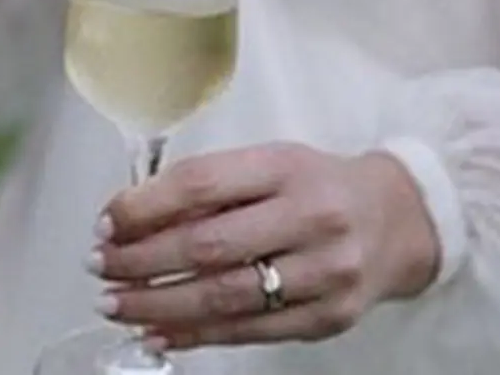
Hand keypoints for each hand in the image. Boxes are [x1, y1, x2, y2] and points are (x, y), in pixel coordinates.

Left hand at [89, 142, 440, 350]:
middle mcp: (312, 217)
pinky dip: (196, 335)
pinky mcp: (328, 317)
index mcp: (287, 167)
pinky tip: (157, 332)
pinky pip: (250, 332)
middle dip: (141, 260)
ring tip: (116, 304)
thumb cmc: (318, 187)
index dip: (144, 207)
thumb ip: (210, 189)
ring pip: (224, 296)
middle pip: (208, 245)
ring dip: (158, 305)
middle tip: (100, 267)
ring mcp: (325, 271)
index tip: (106, 223)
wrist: (398, 220)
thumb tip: (131, 219)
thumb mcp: (270, 164)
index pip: (202, 184)